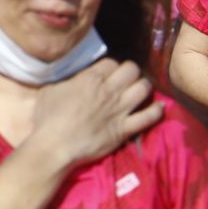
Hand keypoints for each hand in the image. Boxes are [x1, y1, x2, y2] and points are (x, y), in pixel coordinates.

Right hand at [27, 59, 163, 169]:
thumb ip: (66, 82)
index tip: (108, 74)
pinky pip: (149, 117)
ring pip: (143, 88)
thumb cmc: (48, 118)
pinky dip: (156, 110)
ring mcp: (120, 110)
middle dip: (131, 72)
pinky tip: (159, 107)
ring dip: (143, 86)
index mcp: (90, 78)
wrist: (55, 145)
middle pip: (132, 69)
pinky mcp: (125, 129)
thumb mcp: (50, 90)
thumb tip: (71, 80)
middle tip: (127, 79)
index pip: (111, 62)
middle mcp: (109, 90)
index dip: (111, 67)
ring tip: (141, 89)